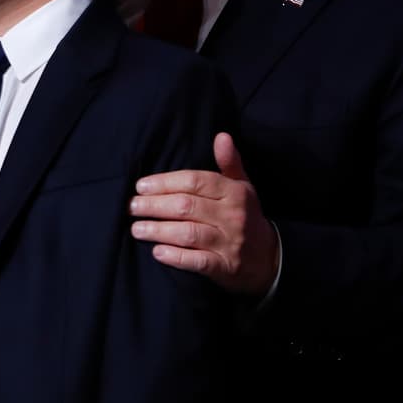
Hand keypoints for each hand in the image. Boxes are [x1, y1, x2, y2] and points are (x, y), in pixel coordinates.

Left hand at [129, 133, 278, 294]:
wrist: (270, 258)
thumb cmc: (245, 215)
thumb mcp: (243, 186)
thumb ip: (229, 162)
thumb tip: (222, 136)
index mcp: (234, 192)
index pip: (195, 182)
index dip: (165, 183)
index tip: (141, 186)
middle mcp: (232, 215)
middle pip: (186, 206)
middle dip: (155, 206)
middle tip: (132, 206)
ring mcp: (229, 242)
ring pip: (189, 233)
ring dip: (159, 230)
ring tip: (137, 228)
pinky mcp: (225, 267)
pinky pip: (198, 261)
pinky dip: (176, 257)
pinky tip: (157, 252)